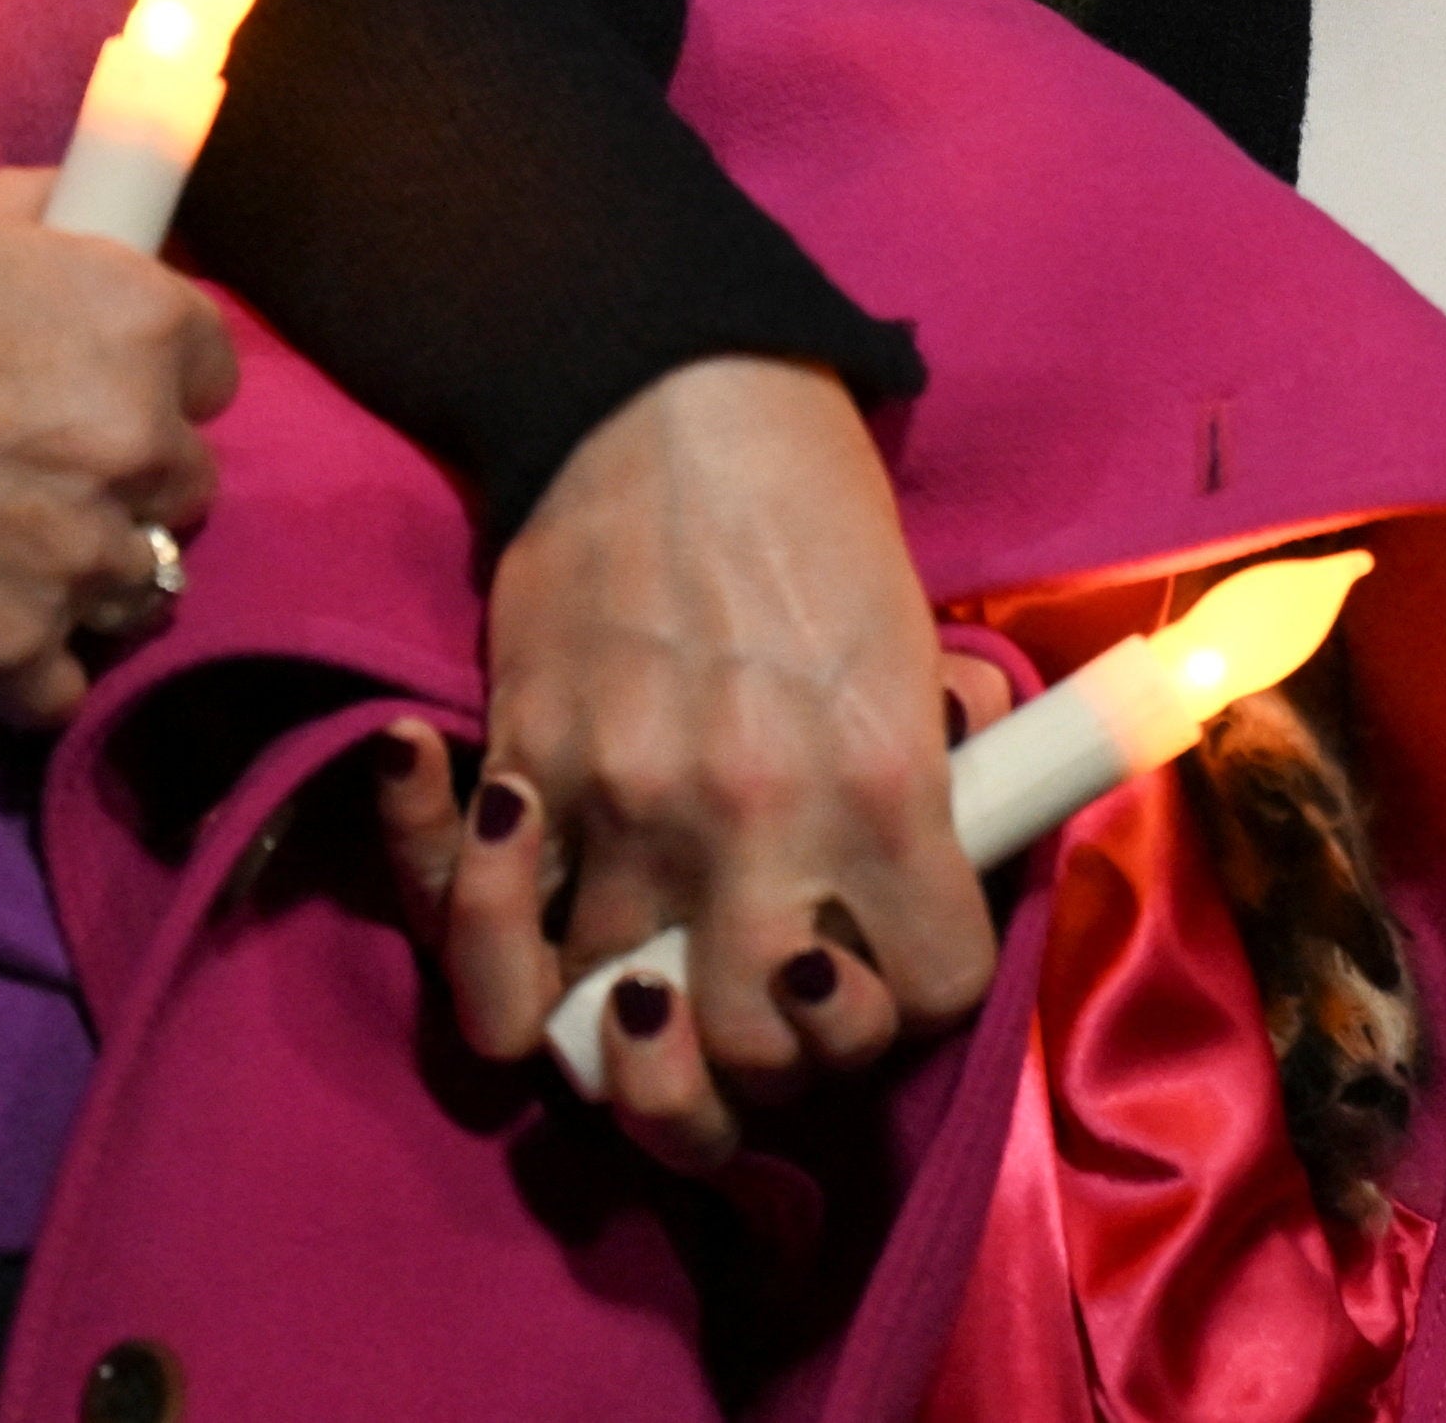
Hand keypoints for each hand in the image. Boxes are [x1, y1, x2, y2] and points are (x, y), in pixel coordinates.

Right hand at [0, 166, 238, 727]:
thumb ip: (56, 216)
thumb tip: (100, 222)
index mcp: (141, 325)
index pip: (213, 371)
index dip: (159, 381)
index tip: (106, 389)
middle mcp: (136, 443)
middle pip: (183, 486)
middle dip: (129, 482)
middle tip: (48, 476)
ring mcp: (78, 556)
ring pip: (136, 588)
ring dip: (87, 577)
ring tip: (13, 561)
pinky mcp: (12, 647)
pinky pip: (60, 689)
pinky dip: (29, 672)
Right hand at [460, 355, 996, 1171]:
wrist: (667, 392)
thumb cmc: (811, 509)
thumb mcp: (914, 636)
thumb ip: (931, 761)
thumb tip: (954, 840)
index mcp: (887, 779)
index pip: (929, 994)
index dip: (911, 995)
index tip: (885, 956)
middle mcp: (759, 816)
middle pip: (764, 1055)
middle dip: (775, 1052)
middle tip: (764, 992)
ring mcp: (628, 804)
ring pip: (622, 1032)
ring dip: (641, 1042)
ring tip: (655, 1000)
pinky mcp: (527, 771)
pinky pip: (492, 949)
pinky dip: (502, 977)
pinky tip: (538, 962)